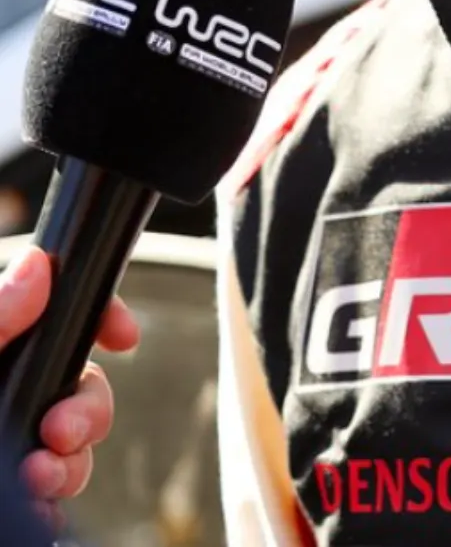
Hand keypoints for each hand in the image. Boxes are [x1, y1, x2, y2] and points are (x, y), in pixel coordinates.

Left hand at [0, 246, 140, 524]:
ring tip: (46, 478)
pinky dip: (55, 493)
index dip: (94, 313)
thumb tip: (37, 268)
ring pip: (69, 433)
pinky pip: (51, 482)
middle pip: (73, 373)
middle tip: (64, 432)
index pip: (49, 303)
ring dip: (73, 457)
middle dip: (88, 403)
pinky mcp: (3, 481)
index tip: (119, 336)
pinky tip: (40, 502)